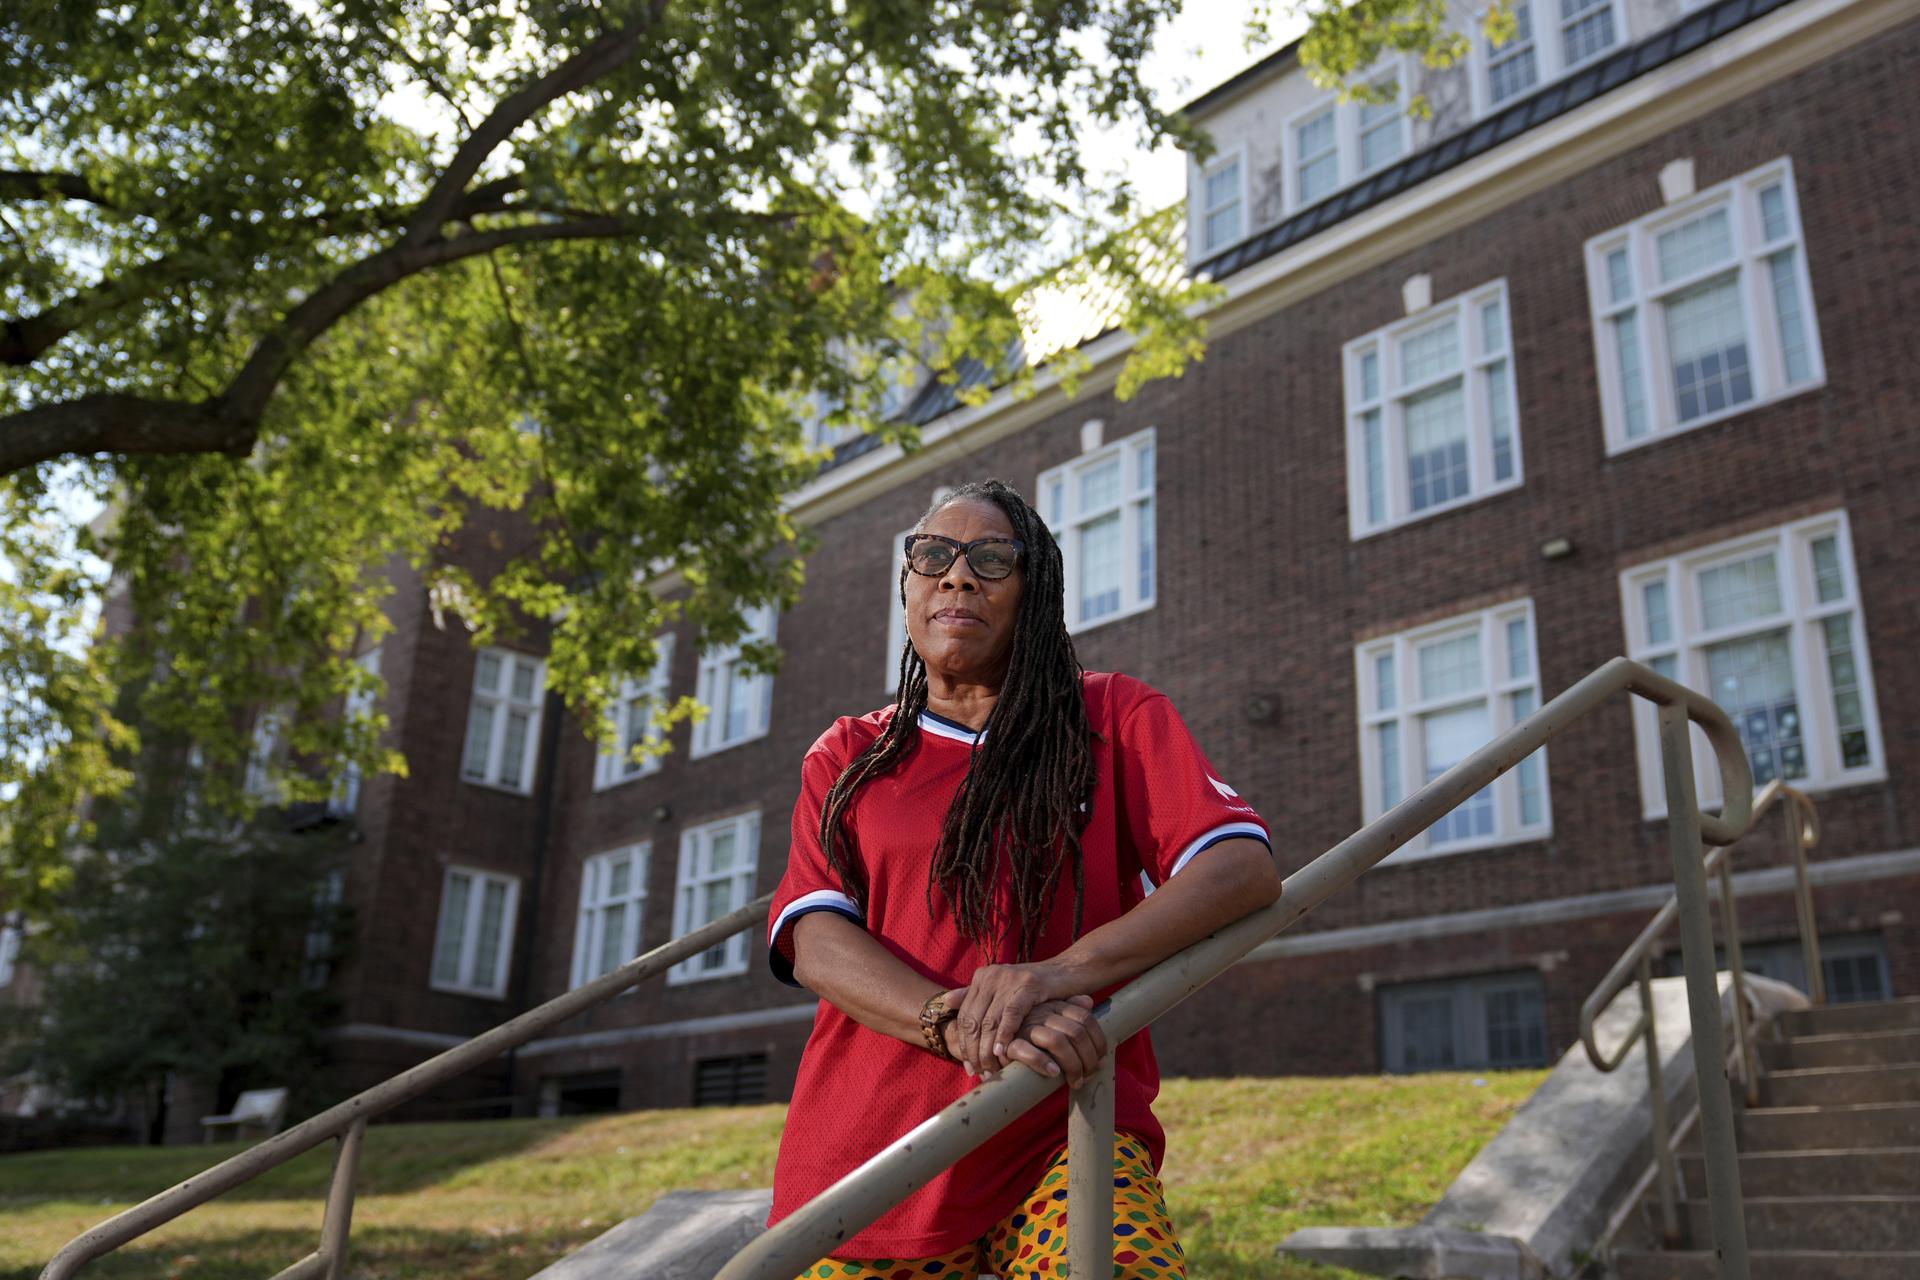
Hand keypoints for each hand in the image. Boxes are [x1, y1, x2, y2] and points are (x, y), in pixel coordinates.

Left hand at [948, 961, 1072, 1079]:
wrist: (1069, 972)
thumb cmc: (1036, 988)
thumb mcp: (1004, 991)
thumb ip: (975, 995)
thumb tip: (946, 1001)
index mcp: (982, 977)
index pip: (965, 1016)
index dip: (964, 1043)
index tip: (968, 1066)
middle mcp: (992, 975)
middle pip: (974, 1020)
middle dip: (974, 1050)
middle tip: (978, 1073)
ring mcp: (1009, 978)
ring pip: (989, 1020)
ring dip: (987, 1049)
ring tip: (990, 1069)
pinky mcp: (1029, 985)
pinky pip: (1011, 1014)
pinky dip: (1004, 1035)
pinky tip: (1002, 1052)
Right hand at [1003, 995, 1107, 1087]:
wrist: (994, 1035)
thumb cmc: (1028, 1030)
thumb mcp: (1051, 1018)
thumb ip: (1070, 1010)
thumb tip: (1088, 1002)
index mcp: (1054, 1005)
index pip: (1086, 1018)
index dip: (1099, 1042)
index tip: (1102, 1062)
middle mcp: (1041, 1011)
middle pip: (1076, 1032)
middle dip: (1088, 1059)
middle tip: (1089, 1077)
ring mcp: (1025, 1025)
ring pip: (1057, 1041)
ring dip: (1071, 1065)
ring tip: (1075, 1081)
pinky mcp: (1007, 1041)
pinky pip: (1026, 1050)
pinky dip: (1042, 1063)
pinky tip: (1053, 1074)